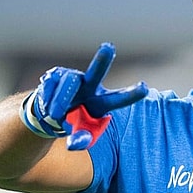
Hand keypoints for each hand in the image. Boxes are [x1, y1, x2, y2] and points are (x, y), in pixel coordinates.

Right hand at [20, 43, 147, 149]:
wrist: (51, 114)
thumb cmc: (74, 124)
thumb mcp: (80, 135)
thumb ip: (80, 140)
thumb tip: (74, 144)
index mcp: (102, 102)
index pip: (119, 98)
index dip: (131, 94)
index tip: (145, 88)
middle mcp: (90, 86)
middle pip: (97, 72)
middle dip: (102, 60)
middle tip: (109, 47)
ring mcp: (73, 77)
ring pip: (69, 82)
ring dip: (61, 100)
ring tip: (55, 114)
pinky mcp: (55, 75)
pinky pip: (51, 84)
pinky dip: (48, 99)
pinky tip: (47, 106)